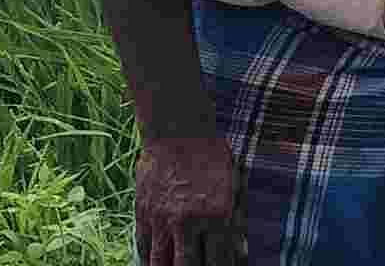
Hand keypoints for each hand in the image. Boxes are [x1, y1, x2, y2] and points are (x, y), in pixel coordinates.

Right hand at [134, 134, 242, 265]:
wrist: (177, 132)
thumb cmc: (212, 156)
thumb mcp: (234, 186)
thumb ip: (235, 221)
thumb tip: (240, 251)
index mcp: (216, 214)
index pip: (219, 260)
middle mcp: (188, 221)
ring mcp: (162, 219)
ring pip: (161, 262)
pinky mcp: (143, 213)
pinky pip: (144, 247)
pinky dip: (149, 260)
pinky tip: (156, 265)